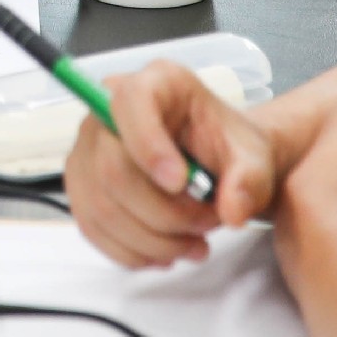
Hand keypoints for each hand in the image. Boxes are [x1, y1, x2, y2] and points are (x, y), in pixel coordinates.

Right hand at [65, 58, 280, 267]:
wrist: (219, 166)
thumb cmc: (230, 149)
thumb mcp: (255, 158)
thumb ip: (249, 180)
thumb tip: (232, 212)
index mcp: (156, 83)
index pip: (130, 103)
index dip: (148, 146)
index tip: (181, 184)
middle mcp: (108, 109)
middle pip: (112, 169)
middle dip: (164, 213)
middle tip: (208, 224)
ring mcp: (87, 149)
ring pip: (102, 206)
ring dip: (152, 240)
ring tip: (194, 244)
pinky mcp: (81, 186)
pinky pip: (93, 227)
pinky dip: (132, 251)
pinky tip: (166, 253)